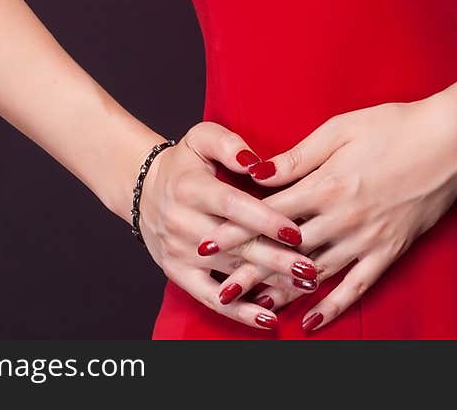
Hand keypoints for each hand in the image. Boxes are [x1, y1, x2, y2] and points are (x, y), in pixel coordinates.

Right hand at [135, 121, 313, 333]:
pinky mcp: (178, 273)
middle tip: (311, 269)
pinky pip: (210, 298)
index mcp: (192, 188)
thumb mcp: (201, 138)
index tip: (296, 232)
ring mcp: (180, 252)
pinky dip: (239, 312)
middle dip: (277, 259)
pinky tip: (269, 318)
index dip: (265, 220)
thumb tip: (255, 162)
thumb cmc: (185, 163)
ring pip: (230, 273)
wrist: (144, 190)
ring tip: (306, 287)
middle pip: (236, 245)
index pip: (233, 206)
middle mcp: (183, 223)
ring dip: (270, 283)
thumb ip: (228, 143)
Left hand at [194, 91, 456, 331]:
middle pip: (286, 251)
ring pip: (315, 274)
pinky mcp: (390, 251)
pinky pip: (357, 286)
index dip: (236, 229)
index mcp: (327, 184)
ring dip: (282, 292)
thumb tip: (258, 172)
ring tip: (251, 308)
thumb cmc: (394, 125)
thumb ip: (298, 156)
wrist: (450, 140)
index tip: (208, 242)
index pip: (270, 214)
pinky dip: (333, 306)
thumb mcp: (340, 128)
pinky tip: (311, 321)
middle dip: (250, 270)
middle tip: (219, 288)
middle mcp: (344, 218)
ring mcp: (368, 239)